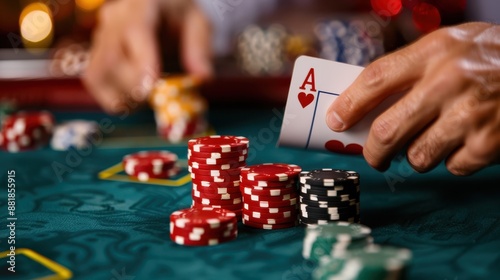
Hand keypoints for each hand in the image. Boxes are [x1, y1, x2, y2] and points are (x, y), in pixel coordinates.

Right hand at [83, 0, 212, 113]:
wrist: (162, 10)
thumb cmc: (180, 17)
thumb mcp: (199, 24)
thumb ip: (200, 49)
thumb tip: (203, 77)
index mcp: (142, 4)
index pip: (135, 30)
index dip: (141, 61)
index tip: (152, 85)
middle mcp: (115, 18)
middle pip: (111, 57)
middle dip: (134, 86)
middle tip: (158, 98)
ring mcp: (101, 36)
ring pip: (98, 74)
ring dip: (123, 96)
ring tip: (148, 99)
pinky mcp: (95, 55)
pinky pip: (95, 82)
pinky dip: (113, 98)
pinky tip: (135, 99)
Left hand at [326, 22, 499, 175]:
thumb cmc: (490, 56)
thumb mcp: (450, 45)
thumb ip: (411, 68)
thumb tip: (364, 102)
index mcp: (434, 51)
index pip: (375, 80)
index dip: (348, 104)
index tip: (335, 121)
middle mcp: (449, 82)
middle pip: (387, 131)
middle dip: (373, 152)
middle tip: (374, 156)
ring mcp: (470, 115)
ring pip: (417, 157)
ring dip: (416, 157)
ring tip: (430, 141)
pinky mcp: (490, 144)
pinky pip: (452, 167)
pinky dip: (452, 161)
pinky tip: (463, 143)